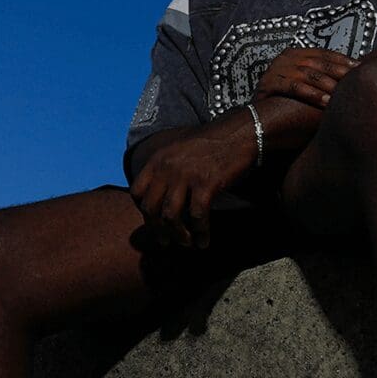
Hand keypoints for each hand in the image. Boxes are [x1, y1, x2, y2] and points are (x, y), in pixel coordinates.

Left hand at [129, 114, 254, 249]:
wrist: (239, 133)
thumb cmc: (213, 143)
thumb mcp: (180, 149)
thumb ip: (167, 167)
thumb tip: (162, 193)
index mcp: (158, 159)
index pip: (137, 192)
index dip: (143, 211)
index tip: (154, 221)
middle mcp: (167, 168)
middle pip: (150, 208)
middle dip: (157, 230)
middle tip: (165, 242)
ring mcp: (186, 176)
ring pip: (171, 216)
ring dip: (178, 235)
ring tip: (186, 243)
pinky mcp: (206, 184)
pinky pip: (197, 216)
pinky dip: (200, 232)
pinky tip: (205, 240)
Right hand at [254, 48, 357, 107]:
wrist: (255, 122)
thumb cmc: (285, 105)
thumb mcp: (304, 86)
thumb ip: (320, 79)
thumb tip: (349, 79)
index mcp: (295, 54)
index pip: (323, 53)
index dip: (342, 59)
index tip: (360, 66)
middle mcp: (285, 58)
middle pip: (317, 62)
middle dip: (339, 70)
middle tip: (356, 79)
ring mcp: (275, 69)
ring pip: (307, 73)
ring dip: (328, 84)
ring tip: (343, 93)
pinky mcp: (268, 84)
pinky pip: (294, 88)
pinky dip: (312, 95)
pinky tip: (326, 103)